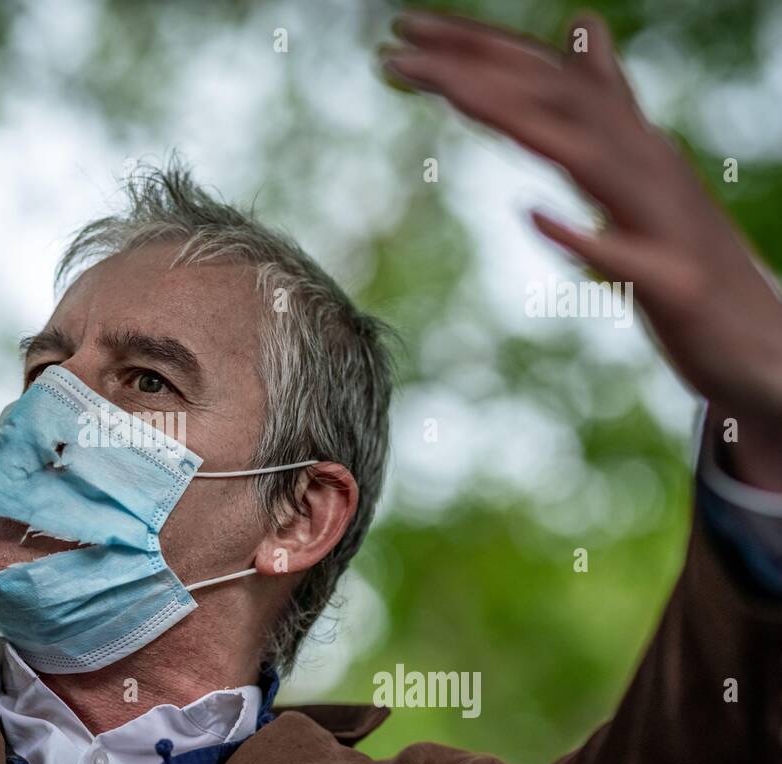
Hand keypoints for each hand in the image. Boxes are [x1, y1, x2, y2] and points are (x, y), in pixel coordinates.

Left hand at [381, 11, 781, 486]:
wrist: (764, 347)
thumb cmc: (685, 260)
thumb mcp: (637, 171)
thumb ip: (608, 103)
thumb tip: (582, 26)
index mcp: (629, 145)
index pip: (547, 79)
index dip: (479, 48)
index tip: (405, 30)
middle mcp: (648, 168)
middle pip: (559, 99)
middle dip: (479, 64)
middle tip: (401, 41)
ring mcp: (664, 225)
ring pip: (590, 159)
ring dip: (519, 120)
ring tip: (450, 93)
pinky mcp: (676, 287)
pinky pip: (627, 259)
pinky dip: (583, 235)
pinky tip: (533, 215)